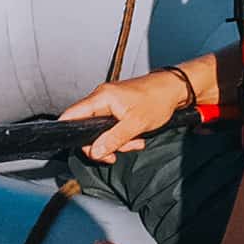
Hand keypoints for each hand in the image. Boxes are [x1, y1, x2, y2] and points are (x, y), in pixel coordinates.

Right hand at [59, 70, 188, 162]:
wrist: (174, 90)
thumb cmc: (157, 100)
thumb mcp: (136, 124)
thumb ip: (113, 139)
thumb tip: (95, 151)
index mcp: (102, 98)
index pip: (72, 114)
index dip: (69, 131)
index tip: (81, 147)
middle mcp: (101, 98)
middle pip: (86, 127)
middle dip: (102, 144)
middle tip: (116, 153)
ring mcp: (109, 103)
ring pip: (101, 130)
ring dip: (116, 142)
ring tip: (134, 142)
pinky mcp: (117, 108)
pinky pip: (111, 126)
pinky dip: (121, 136)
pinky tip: (135, 138)